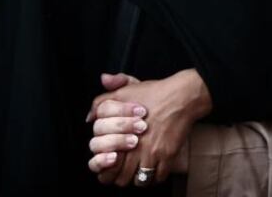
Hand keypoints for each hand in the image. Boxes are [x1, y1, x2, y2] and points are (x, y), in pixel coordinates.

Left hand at [87, 69, 211, 186]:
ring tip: (140, 170)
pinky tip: (156, 167)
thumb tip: (89, 117)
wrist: (182, 96)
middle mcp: (134, 146)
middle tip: (125, 171)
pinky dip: (156, 176)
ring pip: (139, 181)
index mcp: (120, 133)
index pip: (105, 163)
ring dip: (139, 177)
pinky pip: (158, 177)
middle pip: (121, 177)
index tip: (113, 163)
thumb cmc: (154, 93)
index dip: (106, 167)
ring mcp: (151, 153)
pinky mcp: (168, 156)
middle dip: (122, 176)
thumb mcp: (124, 91)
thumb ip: (102, 102)